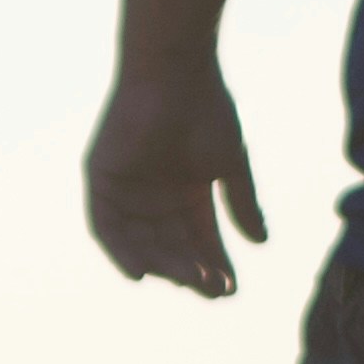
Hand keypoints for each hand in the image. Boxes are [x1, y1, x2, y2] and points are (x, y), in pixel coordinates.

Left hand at [83, 62, 267, 294]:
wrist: (175, 74)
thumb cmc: (206, 110)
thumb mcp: (230, 164)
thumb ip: (242, 204)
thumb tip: (262, 244)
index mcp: (186, 191)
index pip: (199, 240)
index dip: (214, 265)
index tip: (232, 290)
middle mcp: (155, 195)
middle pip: (171, 247)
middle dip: (191, 271)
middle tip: (211, 289)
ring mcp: (127, 189)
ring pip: (142, 242)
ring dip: (164, 264)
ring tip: (190, 280)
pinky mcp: (102, 179)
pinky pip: (105, 227)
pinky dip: (120, 251)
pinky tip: (141, 272)